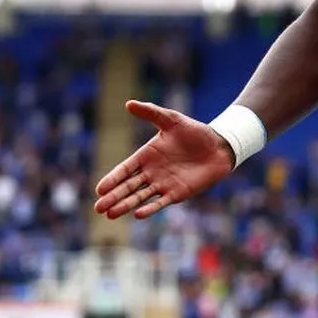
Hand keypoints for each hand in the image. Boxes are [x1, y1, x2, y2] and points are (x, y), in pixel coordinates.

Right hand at [94, 100, 234, 220]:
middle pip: (128, 187)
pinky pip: (160, 203)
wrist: (218, 145)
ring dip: (125, 205)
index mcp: (146, 156)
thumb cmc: (194, 132)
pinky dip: (150, 209)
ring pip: (139, 197)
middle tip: (98, 208)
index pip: (124, 170)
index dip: (113, 179)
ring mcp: (163, 184)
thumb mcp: (171, 120)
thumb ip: (151, 112)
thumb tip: (128, 103)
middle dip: (113, 197)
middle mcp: (151, 172)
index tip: (99, 188)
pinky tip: (138, 214)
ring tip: (110, 214)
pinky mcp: (177, 193)